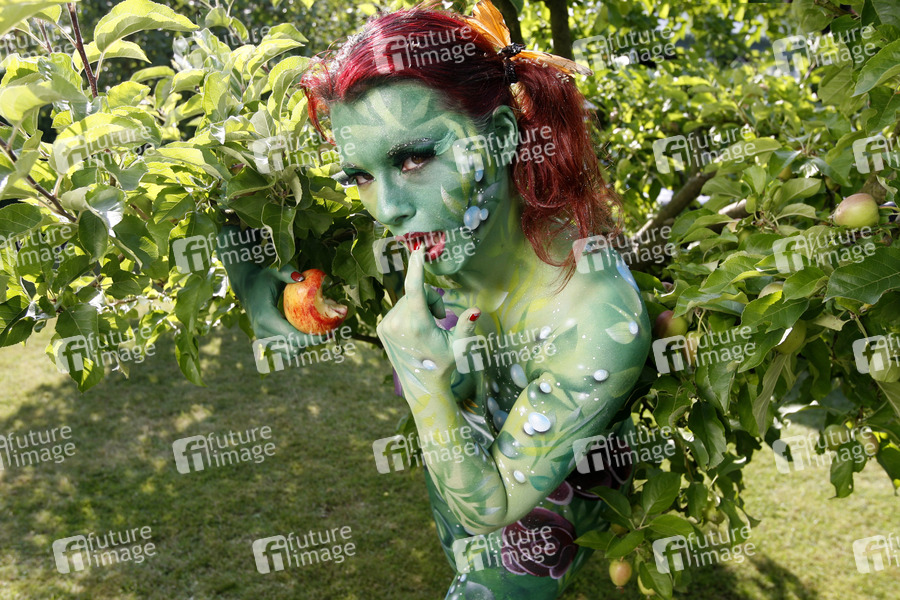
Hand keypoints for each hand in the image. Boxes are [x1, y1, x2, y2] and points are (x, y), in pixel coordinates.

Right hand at [217, 227, 320, 360]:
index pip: (292, 336)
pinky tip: (307, 333)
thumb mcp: (274, 272)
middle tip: (329, 333)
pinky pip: (285, 350)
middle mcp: (263, 332)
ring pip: (289, 353)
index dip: (312, 338)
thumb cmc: (263, 278)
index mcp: (266, 318)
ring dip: (305, 346)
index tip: (328, 334)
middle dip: (312, 343)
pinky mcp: (266, 341)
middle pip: (293, 348)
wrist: (246, 287)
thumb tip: (302, 278)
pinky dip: (298, 346)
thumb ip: (287, 272)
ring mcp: (263, 339)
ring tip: (318, 333)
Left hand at [377, 246, 481, 391]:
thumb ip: (466, 327)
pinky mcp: (381, 326)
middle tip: (439, 320)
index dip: (416, 266)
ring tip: (427, 327)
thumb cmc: (444, 364)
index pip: (415, 289)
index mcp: (417, 326)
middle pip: (416, 292)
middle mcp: (397, 323)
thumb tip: (476, 310)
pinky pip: (399, 307)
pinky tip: (414, 330)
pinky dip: (410, 312)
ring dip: (420, 307)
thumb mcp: (459, 347)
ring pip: (407, 299)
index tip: (418, 249)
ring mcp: (386, 325)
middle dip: (430, 299)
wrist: (421, 383)